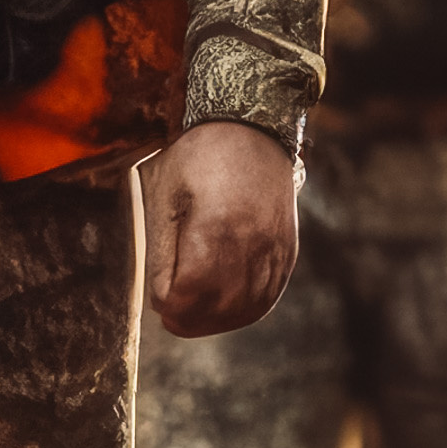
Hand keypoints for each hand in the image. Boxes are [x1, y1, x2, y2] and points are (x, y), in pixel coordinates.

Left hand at [142, 118, 301, 337]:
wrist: (253, 129)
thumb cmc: (198, 158)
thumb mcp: (165, 195)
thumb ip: (162, 251)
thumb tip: (163, 298)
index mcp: (215, 229)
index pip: (188, 294)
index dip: (168, 302)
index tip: (159, 296)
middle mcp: (251, 245)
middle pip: (217, 308)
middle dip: (189, 317)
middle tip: (171, 312)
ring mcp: (274, 251)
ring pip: (244, 309)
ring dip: (216, 319)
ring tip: (194, 313)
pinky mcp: (286, 252)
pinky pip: (266, 298)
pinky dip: (243, 310)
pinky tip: (223, 306)